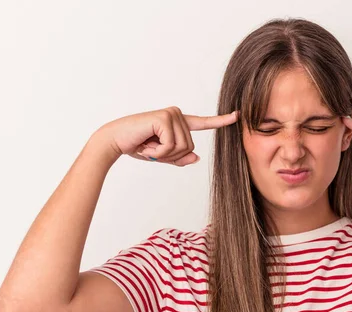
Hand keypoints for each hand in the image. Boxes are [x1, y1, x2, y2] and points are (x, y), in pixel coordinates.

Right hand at [94, 106, 237, 166]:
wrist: (115, 141)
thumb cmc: (138, 147)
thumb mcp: (163, 156)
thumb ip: (180, 157)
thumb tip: (197, 157)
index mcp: (179, 122)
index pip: (203, 123)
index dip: (221, 121)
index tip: (237, 116)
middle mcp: (177, 115)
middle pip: (190, 147)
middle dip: (171, 155)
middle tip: (151, 148)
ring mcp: (172, 114)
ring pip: (182, 147)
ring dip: (163, 154)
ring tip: (148, 145)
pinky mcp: (164, 118)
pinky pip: (171, 146)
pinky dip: (158, 152)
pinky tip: (146, 144)